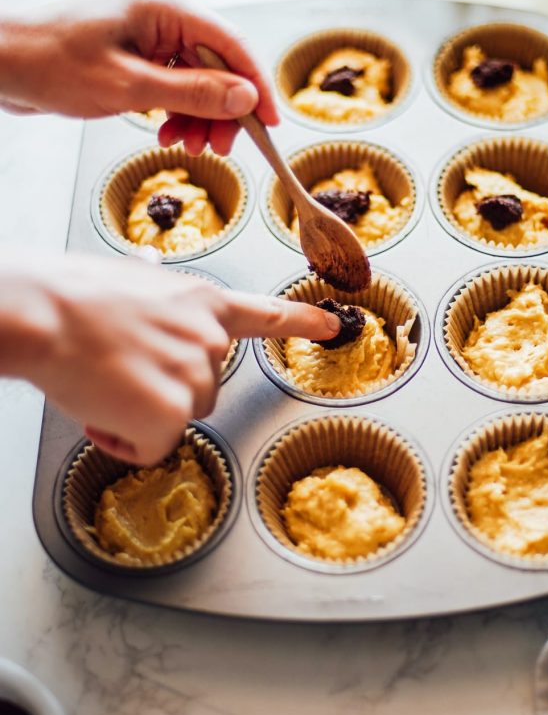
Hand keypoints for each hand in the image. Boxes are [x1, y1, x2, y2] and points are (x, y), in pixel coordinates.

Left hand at [0, 0, 277, 154]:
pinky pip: (175, 81)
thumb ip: (193, 93)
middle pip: (218, 64)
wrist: (3, 65)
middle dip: (222, 110)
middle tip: (218, 149)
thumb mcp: (130, 87)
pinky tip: (166, 133)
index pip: (232, 45)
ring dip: (199, 116)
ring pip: (198, 77)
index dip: (257, 87)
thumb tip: (246, 99)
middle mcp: (164, 11)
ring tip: (186, 147)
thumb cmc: (53, 65)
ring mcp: (150, 30)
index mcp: (166, 5)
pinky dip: (177, 110)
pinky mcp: (138, 50)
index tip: (271, 123)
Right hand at [0, 253, 338, 465]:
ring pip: (177, 418)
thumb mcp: (129, 279)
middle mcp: (208, 338)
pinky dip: (122, 439)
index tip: (332, 324)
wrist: (47, 313)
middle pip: (203, 388)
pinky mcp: (172, 412)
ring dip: (140, 414)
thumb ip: (154, 291)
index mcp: (200, 301)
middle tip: (119, 370)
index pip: (263, 313)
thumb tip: (146, 268)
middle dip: (164, 390)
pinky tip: (101, 409)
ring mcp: (194, 375)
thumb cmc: (74, 296)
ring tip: (104, 382)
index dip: (300, 320)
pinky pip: (151, 446)